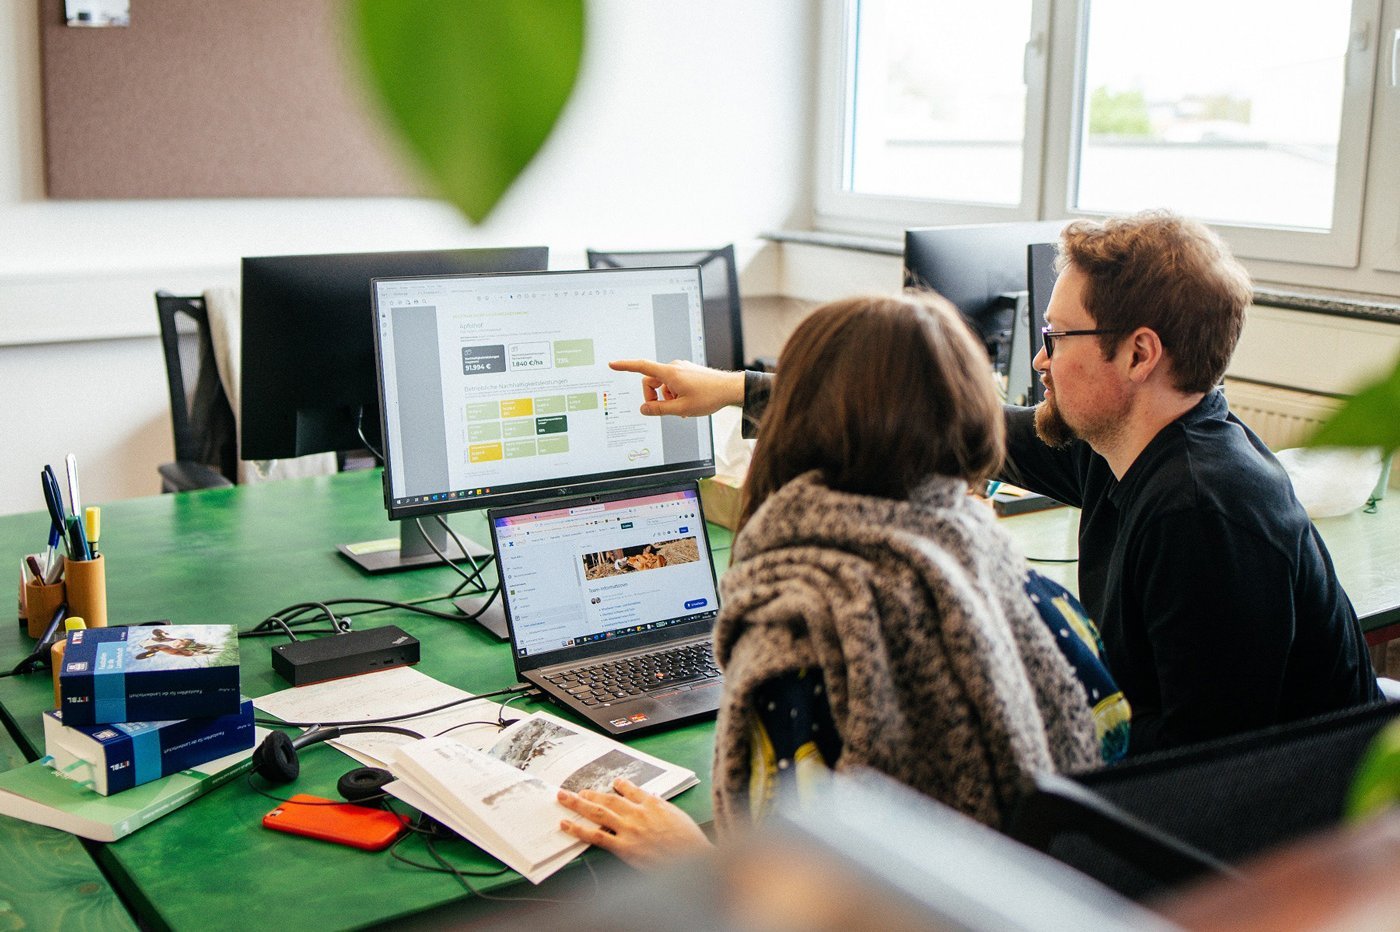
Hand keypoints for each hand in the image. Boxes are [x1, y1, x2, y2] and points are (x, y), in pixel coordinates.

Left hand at [557, 778, 712, 869]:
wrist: (693, 860)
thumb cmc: (690, 841)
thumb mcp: (678, 817)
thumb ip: (662, 808)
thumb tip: (653, 799)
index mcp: (653, 803)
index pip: (632, 790)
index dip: (621, 786)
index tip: (614, 783)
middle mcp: (637, 813)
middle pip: (608, 799)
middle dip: (591, 793)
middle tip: (575, 789)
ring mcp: (628, 829)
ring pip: (598, 812)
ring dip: (578, 804)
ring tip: (564, 798)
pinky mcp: (623, 847)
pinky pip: (596, 836)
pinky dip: (579, 829)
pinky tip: (566, 824)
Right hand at [609, 359, 744, 417]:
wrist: (730, 389)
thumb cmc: (709, 396)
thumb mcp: (681, 408)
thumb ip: (659, 410)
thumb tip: (643, 409)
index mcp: (670, 373)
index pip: (642, 367)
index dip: (625, 366)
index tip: (613, 364)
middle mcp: (674, 367)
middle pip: (652, 382)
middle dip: (655, 397)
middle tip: (666, 410)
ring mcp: (681, 369)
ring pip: (663, 385)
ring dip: (668, 398)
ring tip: (683, 408)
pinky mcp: (687, 372)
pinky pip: (673, 383)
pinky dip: (675, 394)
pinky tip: (687, 404)